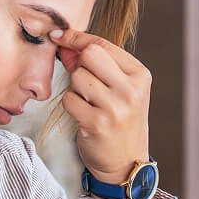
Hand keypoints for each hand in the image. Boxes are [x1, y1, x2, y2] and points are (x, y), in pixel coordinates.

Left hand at [49, 28, 151, 184]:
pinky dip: (71, 105)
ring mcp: (115, 107)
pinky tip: (83, 115)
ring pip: (77, 77)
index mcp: (139, 74)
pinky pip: (69, 100)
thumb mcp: (117, 89)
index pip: (102, 44)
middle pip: (89, 55)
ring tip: (88, 102)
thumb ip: (93, 64)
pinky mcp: (97, 124)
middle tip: (83, 80)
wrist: (126, 163)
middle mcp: (131, 89)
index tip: (58, 35)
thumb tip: (63, 42)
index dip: (76, 37)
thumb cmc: (120, 120)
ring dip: (74, 88)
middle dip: (79, 64)